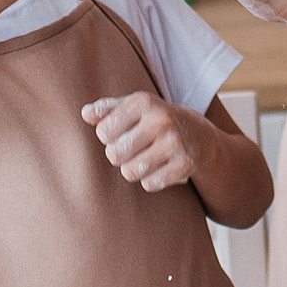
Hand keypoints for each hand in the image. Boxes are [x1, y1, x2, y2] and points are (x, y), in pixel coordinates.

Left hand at [80, 90, 203, 190]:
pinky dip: (151, 180)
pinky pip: (150, 184)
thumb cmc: (156, 120)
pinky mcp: (185, 164)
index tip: (121, 133)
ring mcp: (175, 142)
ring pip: (130, 172)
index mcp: (143, 102)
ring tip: (145, 159)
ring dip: (133, 170)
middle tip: (134, 149)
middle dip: (119, 156)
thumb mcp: (134, 108)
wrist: (200, 136)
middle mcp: (160, 119)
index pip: (103, 132)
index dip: (108, 137)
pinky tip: (161, 168)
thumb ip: (106, 109)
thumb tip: (85, 114)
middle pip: (114, 154)